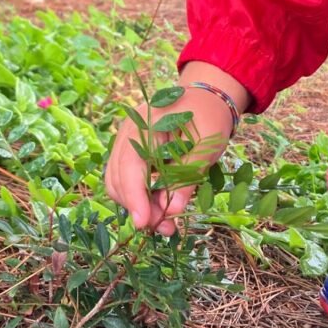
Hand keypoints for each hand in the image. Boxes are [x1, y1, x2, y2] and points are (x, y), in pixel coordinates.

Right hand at [104, 87, 233, 235]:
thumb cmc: (209, 117)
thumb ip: (189, 174)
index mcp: (145, 123)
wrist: (206, 99)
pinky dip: (140, 198)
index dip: (135, 197)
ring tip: (167, 223)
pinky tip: (161, 209)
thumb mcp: (207, 144)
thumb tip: (172, 211)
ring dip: (139, 206)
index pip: (130, 165)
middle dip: (139, 208)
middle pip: (118, 178)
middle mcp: (128, 133)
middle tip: (166, 228)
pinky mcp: (131, 153)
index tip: (145, 224)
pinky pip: (126, 180)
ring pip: (118, 183)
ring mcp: (126, 143)